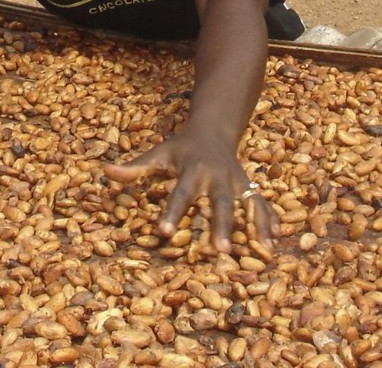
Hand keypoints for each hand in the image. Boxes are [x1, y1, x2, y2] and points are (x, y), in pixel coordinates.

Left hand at [104, 131, 275, 254]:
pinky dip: (270, 220)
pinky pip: (263, 204)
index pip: (180, 194)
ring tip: (263, 249)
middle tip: (222, 250)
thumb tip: (106, 174)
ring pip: (249, 205)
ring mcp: (238, 182)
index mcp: (193, 170)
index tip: (163, 233)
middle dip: (223, 226)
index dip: (172, 213)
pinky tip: (276, 239)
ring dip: (256, 226)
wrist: (213, 131)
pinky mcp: (249, 187)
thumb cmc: (181, 148)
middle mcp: (218, 177)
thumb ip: (136, 168)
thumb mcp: (159, 153)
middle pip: (222, 203)